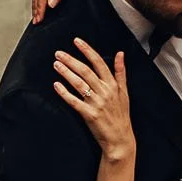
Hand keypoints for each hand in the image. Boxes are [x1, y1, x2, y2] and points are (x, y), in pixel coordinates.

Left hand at [53, 39, 133, 159]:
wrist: (120, 139)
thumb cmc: (121, 116)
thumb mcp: (125, 93)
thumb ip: (121, 72)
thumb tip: (120, 54)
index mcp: (113, 85)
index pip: (99, 63)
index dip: (87, 50)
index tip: (77, 41)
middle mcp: (105, 92)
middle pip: (86, 71)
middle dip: (71, 60)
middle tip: (59, 53)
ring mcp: (97, 103)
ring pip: (79, 84)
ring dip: (66, 73)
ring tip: (56, 65)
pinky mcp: (89, 115)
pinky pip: (74, 101)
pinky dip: (65, 93)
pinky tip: (56, 85)